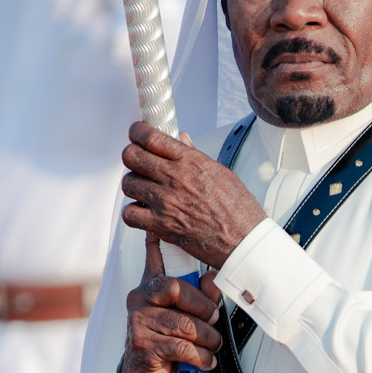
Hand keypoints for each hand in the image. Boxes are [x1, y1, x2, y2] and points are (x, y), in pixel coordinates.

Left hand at [121, 123, 264, 271]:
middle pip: (132, 157)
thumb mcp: (220, 172)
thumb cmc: (237, 209)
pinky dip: (133, 213)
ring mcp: (166, 202)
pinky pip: (130, 214)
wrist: (243, 240)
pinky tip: (143, 212)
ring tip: (143, 190)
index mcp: (190, 162)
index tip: (135, 134)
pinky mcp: (161, 225)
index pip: (150, 137)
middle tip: (137, 163)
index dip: (137, 132)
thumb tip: (182, 139)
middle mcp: (175, 178)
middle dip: (131, 157)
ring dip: (133, 186)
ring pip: (128, 184)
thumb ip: (195, 155)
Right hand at [121, 236, 223, 372]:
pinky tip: (206, 362)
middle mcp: (140, 299)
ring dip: (207, 339)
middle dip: (204, 307)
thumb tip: (216, 279)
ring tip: (214, 346)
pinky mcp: (142, 345)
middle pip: (175, 288)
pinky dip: (200, 357)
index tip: (156, 225)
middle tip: (215, 321)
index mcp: (151, 287)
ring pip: (183, 323)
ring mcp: (138, 321)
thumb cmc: (168, 343)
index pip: (152, 259)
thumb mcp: (187, 317)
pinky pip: (180, 346)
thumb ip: (202, 298)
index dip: (154, 241)